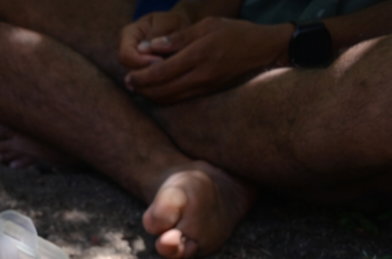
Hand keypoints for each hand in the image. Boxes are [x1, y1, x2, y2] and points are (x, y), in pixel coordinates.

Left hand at [123, 18, 292, 102]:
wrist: (263, 50)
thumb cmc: (234, 32)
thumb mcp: (206, 26)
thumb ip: (176, 38)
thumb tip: (148, 47)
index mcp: (198, 55)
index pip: (161, 72)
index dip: (141, 77)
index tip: (128, 75)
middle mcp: (200, 75)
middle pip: (161, 90)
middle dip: (141, 89)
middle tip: (128, 83)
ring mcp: (204, 87)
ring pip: (168, 98)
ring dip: (150, 95)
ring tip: (138, 87)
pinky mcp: (207, 92)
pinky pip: (179, 99)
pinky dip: (163, 97)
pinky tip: (156, 90)